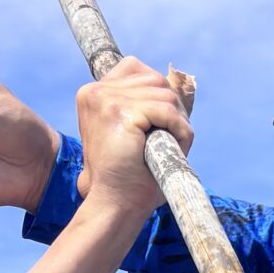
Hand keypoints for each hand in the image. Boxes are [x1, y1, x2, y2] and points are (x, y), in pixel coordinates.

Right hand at [71, 56, 193, 226]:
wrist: (115, 204)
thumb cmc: (129, 175)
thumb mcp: (134, 132)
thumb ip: (146, 104)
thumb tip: (178, 83)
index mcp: (93, 93)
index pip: (137, 68)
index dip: (159, 94)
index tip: (161, 123)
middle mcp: (95, 91)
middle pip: (156, 80)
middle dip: (173, 110)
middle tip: (170, 141)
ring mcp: (105, 99)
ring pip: (165, 95)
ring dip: (178, 124)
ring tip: (169, 149)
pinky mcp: (120, 112)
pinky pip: (167, 112)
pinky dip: (180, 131)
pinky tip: (173, 149)